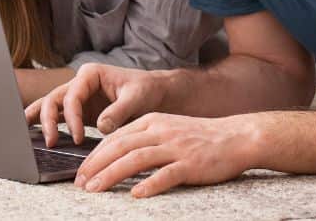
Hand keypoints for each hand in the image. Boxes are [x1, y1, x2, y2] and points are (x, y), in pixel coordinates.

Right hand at [24, 63, 166, 146]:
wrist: (155, 93)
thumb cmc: (146, 90)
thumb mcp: (137, 98)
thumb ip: (118, 111)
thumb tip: (101, 127)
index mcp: (91, 74)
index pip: (72, 95)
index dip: (72, 117)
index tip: (78, 137)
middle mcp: (80, 83)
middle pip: (54, 98)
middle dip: (49, 119)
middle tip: (52, 142)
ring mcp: (78, 97)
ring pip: (51, 104)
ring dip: (40, 118)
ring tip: (27, 133)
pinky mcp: (80, 111)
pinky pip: (58, 115)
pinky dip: (46, 122)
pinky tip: (34, 131)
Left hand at [74, 113, 257, 197]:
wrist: (236, 137)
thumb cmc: (199, 136)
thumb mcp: (167, 128)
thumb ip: (143, 137)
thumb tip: (115, 153)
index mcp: (152, 121)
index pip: (115, 137)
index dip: (95, 154)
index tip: (81, 171)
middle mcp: (160, 131)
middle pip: (120, 146)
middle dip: (96, 165)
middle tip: (79, 182)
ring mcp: (176, 147)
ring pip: (137, 159)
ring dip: (112, 174)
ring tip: (95, 189)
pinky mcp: (191, 164)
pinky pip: (167, 174)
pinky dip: (150, 184)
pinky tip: (136, 194)